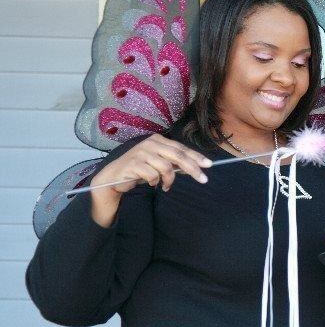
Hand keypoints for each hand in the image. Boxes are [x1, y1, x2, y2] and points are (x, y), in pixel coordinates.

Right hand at [90, 135, 211, 226]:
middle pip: (177, 156)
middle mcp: (150, 143)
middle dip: (192, 168)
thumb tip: (194, 167)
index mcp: (158, 140)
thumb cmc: (139, 169)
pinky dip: (156, 182)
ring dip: (169, 180)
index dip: (196, 157)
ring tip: (166, 186)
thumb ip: (173, 163)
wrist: (115, 176)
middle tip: (203, 179)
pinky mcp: (134, 163)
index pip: (181, 148)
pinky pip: (153, 175)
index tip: (209, 165)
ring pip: (166, 167)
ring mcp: (141, 152)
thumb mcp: (158, 164)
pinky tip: (152, 184)